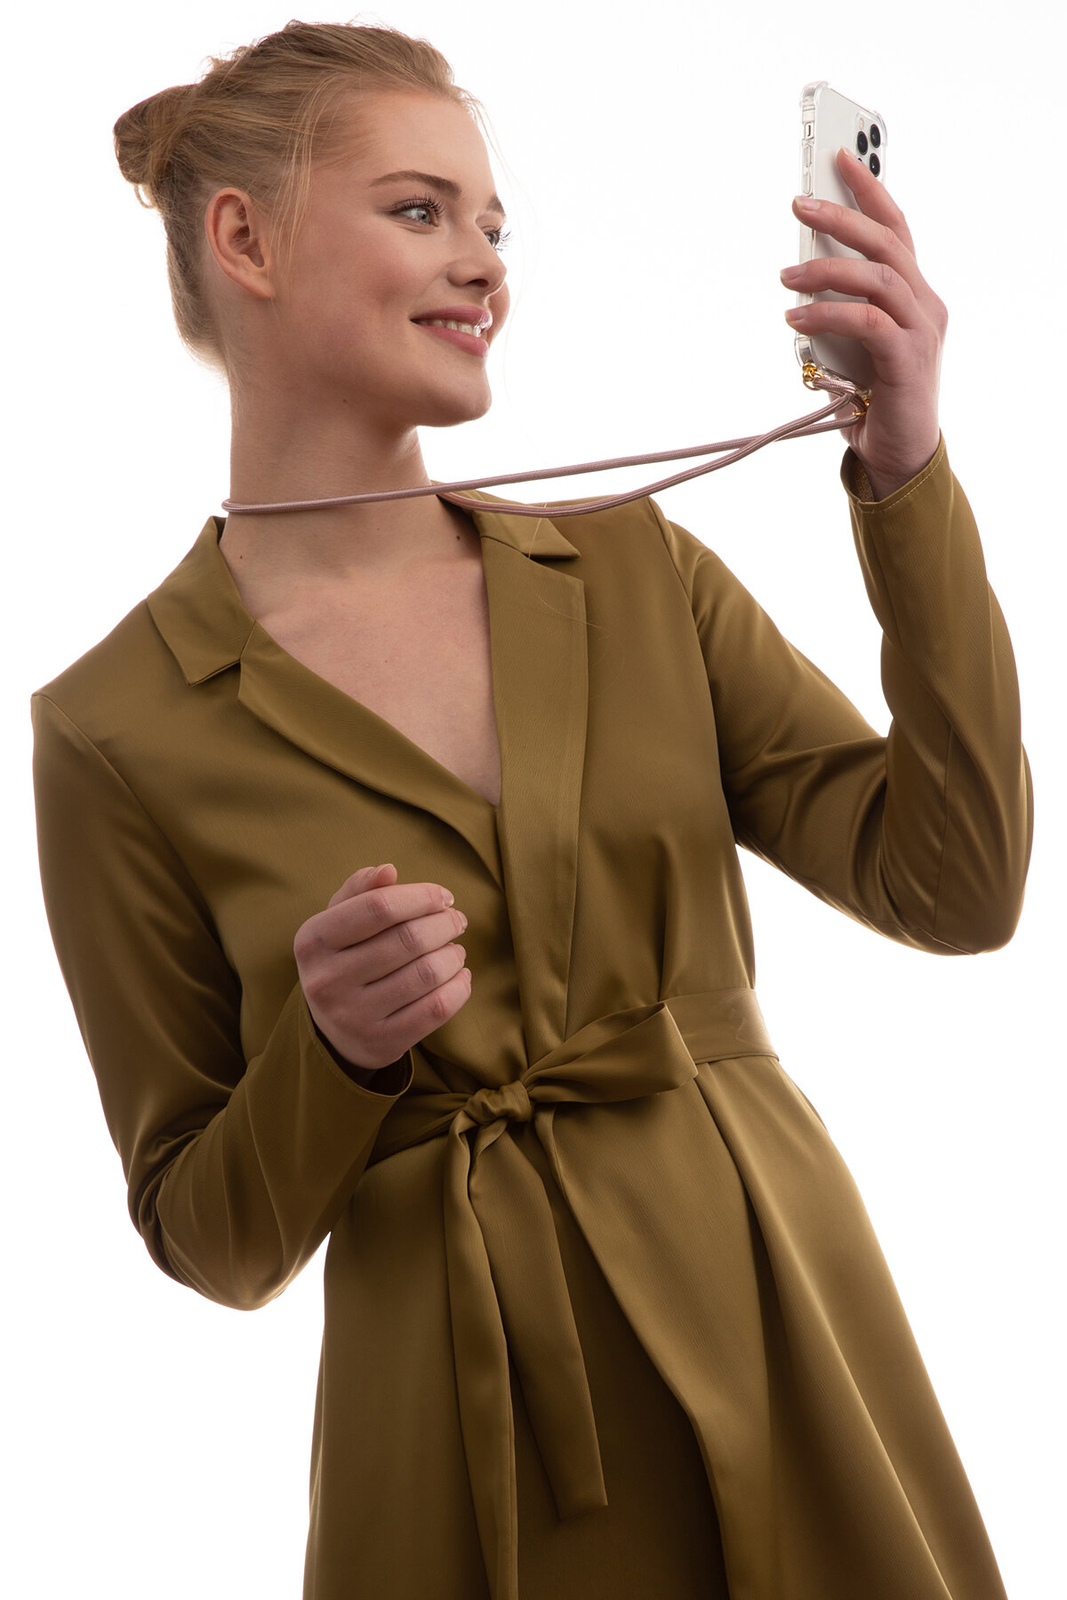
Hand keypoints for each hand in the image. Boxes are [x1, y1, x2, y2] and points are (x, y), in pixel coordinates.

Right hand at [294, 863, 471, 1071]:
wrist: (333, 1032)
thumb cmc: (344, 960)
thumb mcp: (337, 922)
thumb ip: (361, 890)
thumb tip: (388, 871)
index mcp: (313, 941)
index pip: (378, 907)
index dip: (420, 896)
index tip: (444, 896)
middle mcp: (327, 980)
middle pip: (408, 939)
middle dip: (444, 924)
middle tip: (457, 920)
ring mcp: (353, 1016)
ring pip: (426, 974)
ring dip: (453, 955)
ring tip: (456, 949)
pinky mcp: (381, 1043)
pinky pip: (436, 1009)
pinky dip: (459, 987)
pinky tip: (460, 976)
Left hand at [781, 146, 946, 498]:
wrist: (898, 457)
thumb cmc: (874, 403)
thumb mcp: (850, 348)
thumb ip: (835, 315)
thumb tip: (797, 291)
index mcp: (914, 296)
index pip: (895, 230)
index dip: (870, 190)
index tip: (839, 157)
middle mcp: (925, 306)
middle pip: (887, 243)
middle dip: (842, 215)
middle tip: (798, 203)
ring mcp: (921, 331)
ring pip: (877, 277)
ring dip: (826, 269)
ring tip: (786, 275)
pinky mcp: (909, 359)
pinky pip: (868, 321)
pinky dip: (829, 314)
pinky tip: (797, 318)